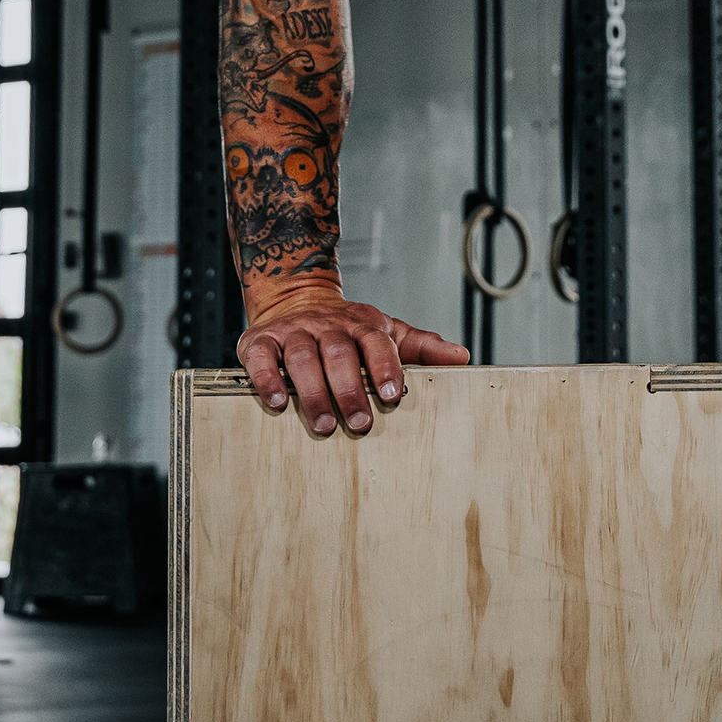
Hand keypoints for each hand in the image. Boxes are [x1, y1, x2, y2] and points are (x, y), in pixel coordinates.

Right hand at [236, 273, 470, 437]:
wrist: (297, 297)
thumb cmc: (348, 329)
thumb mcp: (387, 332)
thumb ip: (422, 347)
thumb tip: (461, 357)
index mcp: (362, 325)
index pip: (376, 343)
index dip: (385, 368)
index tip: (391, 396)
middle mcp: (328, 326)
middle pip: (339, 353)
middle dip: (350, 389)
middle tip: (359, 423)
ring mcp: (293, 331)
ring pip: (303, 357)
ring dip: (314, 392)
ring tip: (324, 425)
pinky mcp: (260, 341)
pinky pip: (262, 358)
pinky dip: (268, 379)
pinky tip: (277, 402)